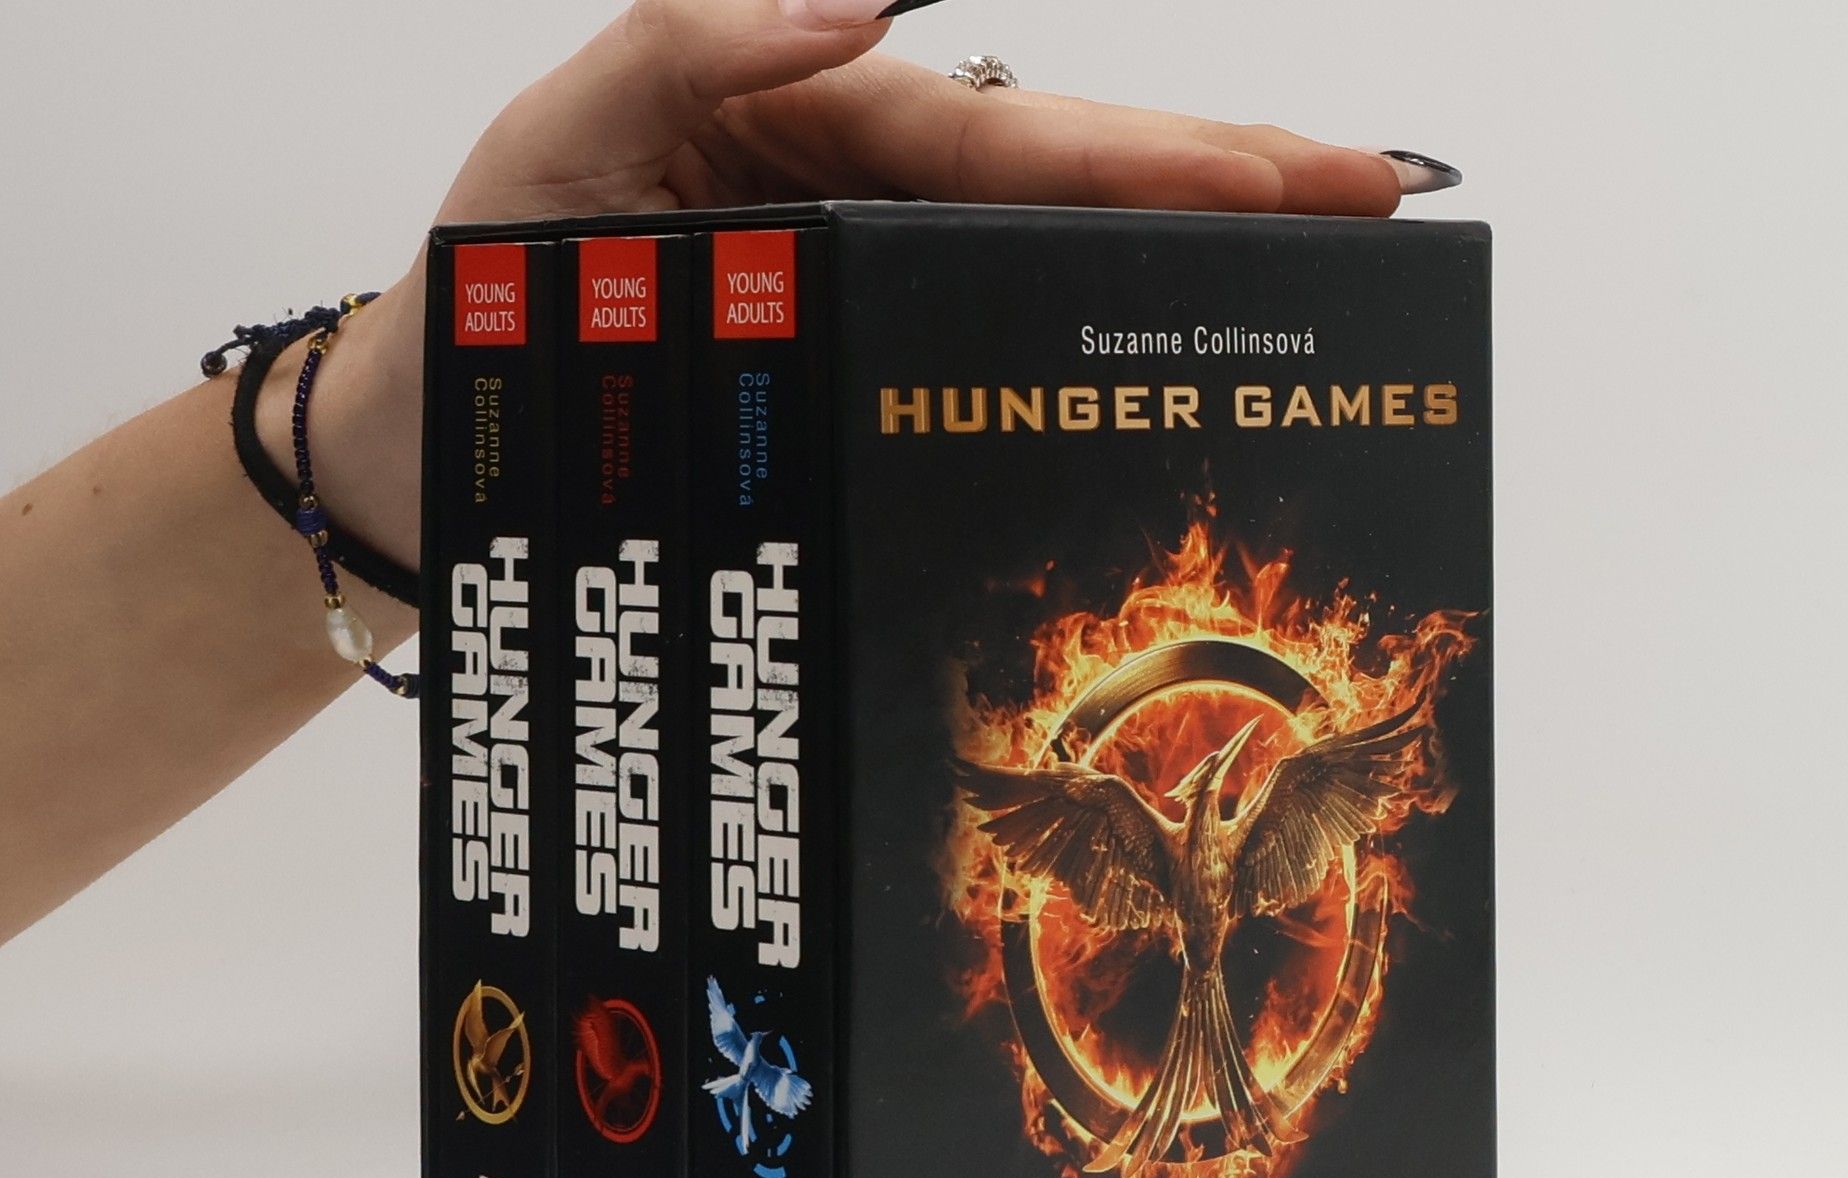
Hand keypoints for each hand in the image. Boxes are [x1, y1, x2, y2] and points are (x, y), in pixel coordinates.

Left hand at [306, 0, 1450, 569]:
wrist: (437, 434)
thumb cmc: (495, 276)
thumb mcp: (565, 138)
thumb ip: (696, 39)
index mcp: (818, 125)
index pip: (1007, 131)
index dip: (1143, 156)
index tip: (1280, 178)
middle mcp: (869, 204)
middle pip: (1069, 181)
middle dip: (1225, 182)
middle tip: (1377, 199)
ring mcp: (875, 294)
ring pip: (1048, 272)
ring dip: (1179, 277)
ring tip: (1314, 279)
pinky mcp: (860, 380)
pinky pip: (986, 360)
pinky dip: (1081, 366)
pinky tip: (1162, 385)